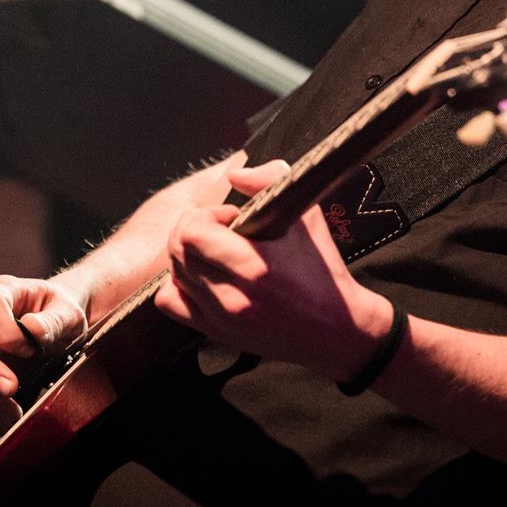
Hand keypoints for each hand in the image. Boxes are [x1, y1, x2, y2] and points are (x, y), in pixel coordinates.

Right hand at [0, 275, 89, 429]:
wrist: (56, 326)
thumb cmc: (60, 314)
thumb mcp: (68, 313)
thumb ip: (54, 320)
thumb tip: (32, 329)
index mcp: (2, 291)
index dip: (5, 331)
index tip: (31, 350)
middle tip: (10, 390)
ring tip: (13, 415)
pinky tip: (2, 419)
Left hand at [153, 160, 394, 382]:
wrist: (335, 329)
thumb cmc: (322, 270)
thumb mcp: (306, 216)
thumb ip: (270, 181)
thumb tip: (234, 174)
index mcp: (255, 267)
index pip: (192, 232)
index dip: (207, 215)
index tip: (232, 217)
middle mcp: (234, 296)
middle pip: (177, 250)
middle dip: (194, 229)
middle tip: (221, 229)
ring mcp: (222, 318)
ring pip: (174, 273)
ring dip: (189, 254)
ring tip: (217, 252)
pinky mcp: (216, 332)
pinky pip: (171, 301)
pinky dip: (179, 283)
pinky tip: (203, 275)